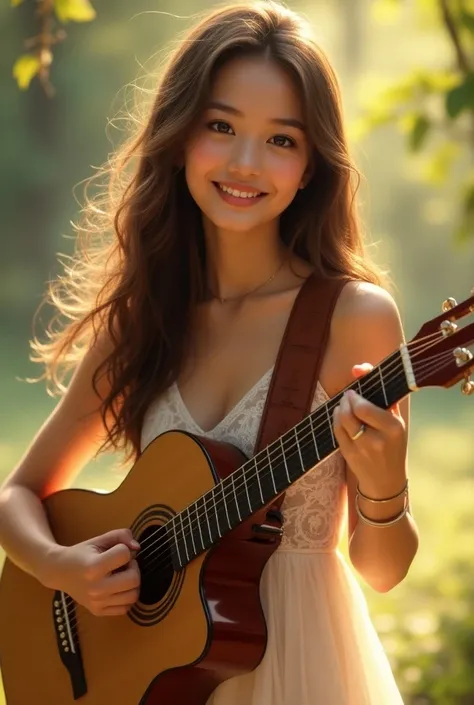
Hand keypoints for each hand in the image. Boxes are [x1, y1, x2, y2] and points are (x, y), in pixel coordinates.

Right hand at [42, 528, 140, 615]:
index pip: (125, 554)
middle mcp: (96, 588)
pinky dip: (126, 597)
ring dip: (132, 583)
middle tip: (123, 564)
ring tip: (122, 576)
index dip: (123, 549)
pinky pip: (125, 608)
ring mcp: (97, 603)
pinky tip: (119, 588)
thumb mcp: (99, 540)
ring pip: (133, 596)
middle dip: (133, 567)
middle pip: (134, 579)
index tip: (114, 551)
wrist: (59, 572)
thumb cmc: (81, 553)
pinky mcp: (98, 612)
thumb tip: (137, 548)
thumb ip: (121, 536)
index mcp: (94, 567)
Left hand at [333, 363, 407, 497]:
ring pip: (341, 421)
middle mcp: (377, 440)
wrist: (386, 482)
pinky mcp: (349, 455)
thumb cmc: (393, 445)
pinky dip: (336, 420)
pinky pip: (336, 431)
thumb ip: (381, 393)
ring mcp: (361, 449)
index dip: (354, 396)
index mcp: (393, 428)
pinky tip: (341, 418)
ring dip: (339, 409)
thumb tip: (358, 368)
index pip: (365, 407)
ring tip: (345, 406)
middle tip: (348, 396)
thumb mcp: (396, 420)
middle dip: (346, 400)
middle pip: (351, 413)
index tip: (353, 391)